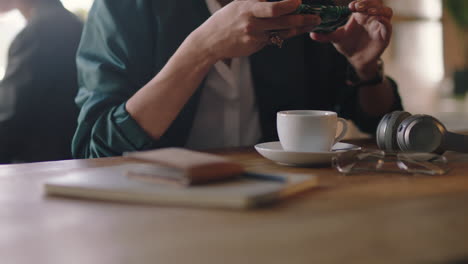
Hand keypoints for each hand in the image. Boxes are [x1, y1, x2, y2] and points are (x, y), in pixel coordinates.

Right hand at [192, 0, 320, 60]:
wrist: (210, 41)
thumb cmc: (227, 20)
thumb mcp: (239, 4)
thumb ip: (257, 1)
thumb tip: (279, 2)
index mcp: (248, 6)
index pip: (272, 6)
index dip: (288, 4)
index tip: (299, 1)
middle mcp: (251, 19)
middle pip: (280, 18)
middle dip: (301, 17)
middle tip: (316, 17)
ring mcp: (253, 34)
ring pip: (281, 31)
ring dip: (298, 27)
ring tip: (311, 24)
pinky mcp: (254, 45)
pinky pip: (273, 39)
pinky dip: (284, 34)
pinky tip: (295, 31)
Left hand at [310, 0, 392, 78]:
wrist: (356, 59)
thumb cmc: (347, 45)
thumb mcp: (335, 38)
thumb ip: (325, 35)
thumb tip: (311, 33)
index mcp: (360, 14)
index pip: (363, 2)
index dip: (358, 2)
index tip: (350, 7)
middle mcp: (371, 17)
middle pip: (376, 3)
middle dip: (367, 3)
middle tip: (356, 7)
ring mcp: (379, 25)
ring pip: (386, 11)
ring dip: (378, 9)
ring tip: (367, 12)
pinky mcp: (384, 35)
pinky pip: (388, 25)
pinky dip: (384, 21)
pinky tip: (377, 21)